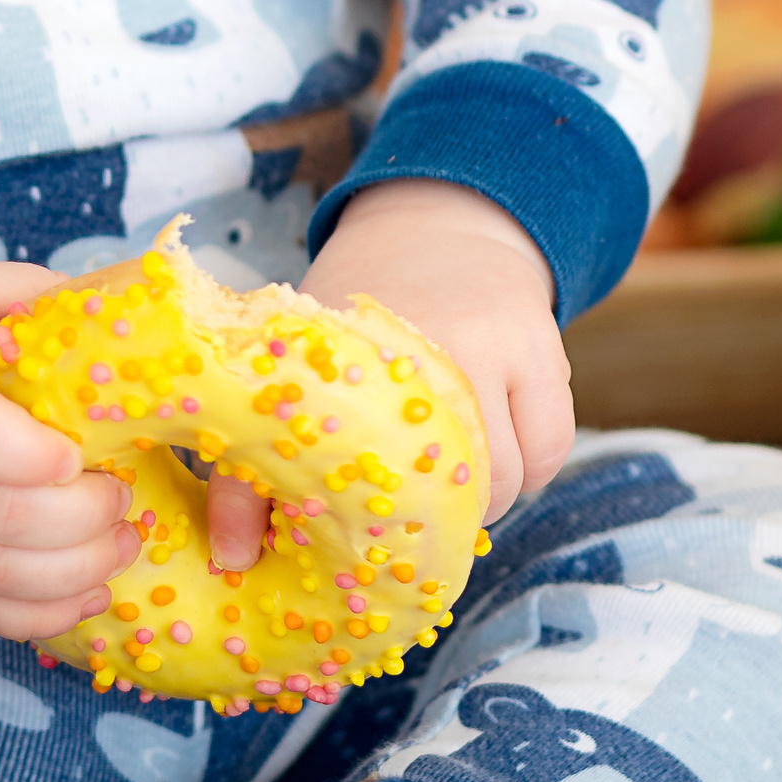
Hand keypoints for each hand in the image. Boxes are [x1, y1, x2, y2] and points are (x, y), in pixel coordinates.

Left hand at [205, 180, 572, 575]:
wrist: (434, 222)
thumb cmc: (352, 318)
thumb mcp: (292, 373)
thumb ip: (247, 472)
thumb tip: (229, 560)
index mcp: (357, 354)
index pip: (355, 472)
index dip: (355, 528)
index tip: (352, 551)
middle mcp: (437, 345)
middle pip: (451, 489)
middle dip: (431, 520)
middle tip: (404, 514)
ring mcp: (502, 345)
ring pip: (512, 477)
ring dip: (484, 499)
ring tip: (446, 480)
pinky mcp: (548, 352)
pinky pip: (552, 450)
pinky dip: (531, 470)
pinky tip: (496, 455)